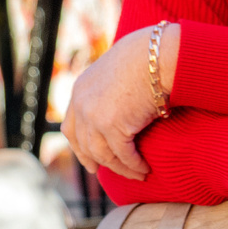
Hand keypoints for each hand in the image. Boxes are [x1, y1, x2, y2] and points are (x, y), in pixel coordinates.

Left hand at [65, 23, 174, 180]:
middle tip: (105, 173)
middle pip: (83, 144)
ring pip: (102, 154)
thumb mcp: (118, 73)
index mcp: (80, 90)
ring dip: (120, 168)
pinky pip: (123, 155)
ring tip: (137, 173)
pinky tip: (145, 168)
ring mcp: (94, 117)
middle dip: (94, 161)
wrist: (156, 55)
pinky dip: (134, 165)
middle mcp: (81, 105)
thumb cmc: (147, 59)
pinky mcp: (112, 127)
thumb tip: (123, 104)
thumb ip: (112, 91)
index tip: (90, 160)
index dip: (79, 146)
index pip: (71, 126)